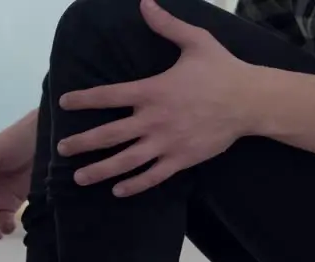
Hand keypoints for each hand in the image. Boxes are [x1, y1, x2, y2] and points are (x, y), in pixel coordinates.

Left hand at [56, 0, 259, 196]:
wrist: (251, 100)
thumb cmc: (222, 69)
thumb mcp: (195, 41)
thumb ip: (166, 25)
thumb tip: (145, 3)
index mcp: (153, 90)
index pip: (109, 96)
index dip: (84, 100)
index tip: (64, 103)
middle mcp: (154, 119)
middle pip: (109, 135)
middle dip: (82, 143)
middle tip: (63, 148)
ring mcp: (167, 143)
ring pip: (126, 161)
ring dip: (100, 170)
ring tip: (79, 178)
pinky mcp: (181, 159)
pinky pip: (152, 176)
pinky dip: (134, 185)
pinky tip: (117, 191)